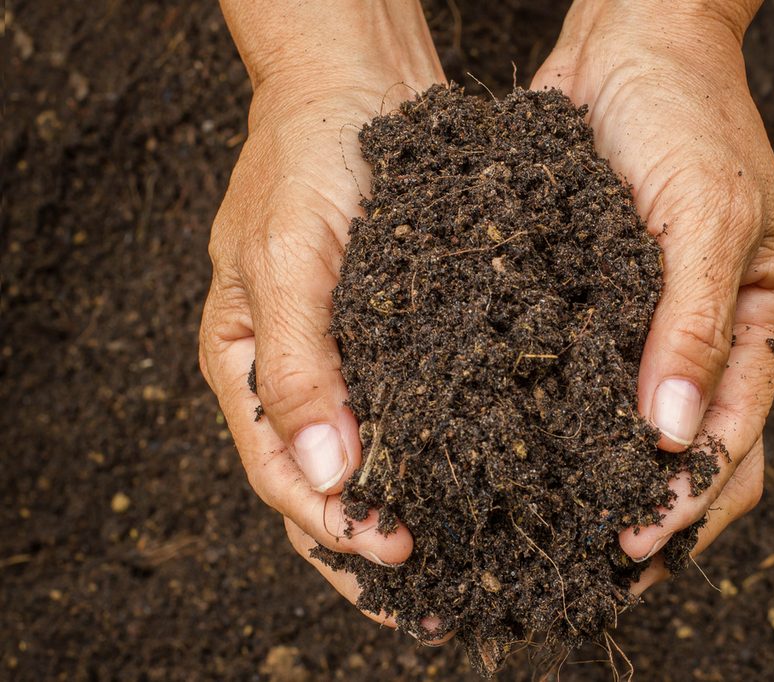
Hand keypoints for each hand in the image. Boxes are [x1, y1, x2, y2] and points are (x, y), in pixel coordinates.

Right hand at [200, 1, 444, 625]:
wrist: (354, 80)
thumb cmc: (305, 158)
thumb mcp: (287, 259)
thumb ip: (297, 370)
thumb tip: (328, 478)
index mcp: (244, 366)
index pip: (284, 477)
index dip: (338, 528)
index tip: (399, 558)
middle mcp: (295, 375)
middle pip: (327, 491)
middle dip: (373, 552)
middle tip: (432, 606)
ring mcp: (346, 359)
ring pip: (374, 463)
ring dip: (411, 517)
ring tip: (464, 570)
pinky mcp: (395, 336)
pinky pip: (414, 414)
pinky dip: (440, 457)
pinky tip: (483, 485)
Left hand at [532, 0, 773, 580]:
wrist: (633, 43)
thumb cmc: (689, 115)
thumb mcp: (710, 214)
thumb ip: (699, 324)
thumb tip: (680, 434)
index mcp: (763, 322)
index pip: (737, 438)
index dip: (689, 501)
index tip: (632, 546)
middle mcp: (709, 337)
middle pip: (694, 457)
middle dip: (652, 518)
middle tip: (589, 567)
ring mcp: (651, 326)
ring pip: (635, 433)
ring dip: (604, 486)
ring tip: (551, 537)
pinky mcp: (597, 306)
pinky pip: (584, 381)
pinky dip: (562, 426)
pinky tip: (520, 457)